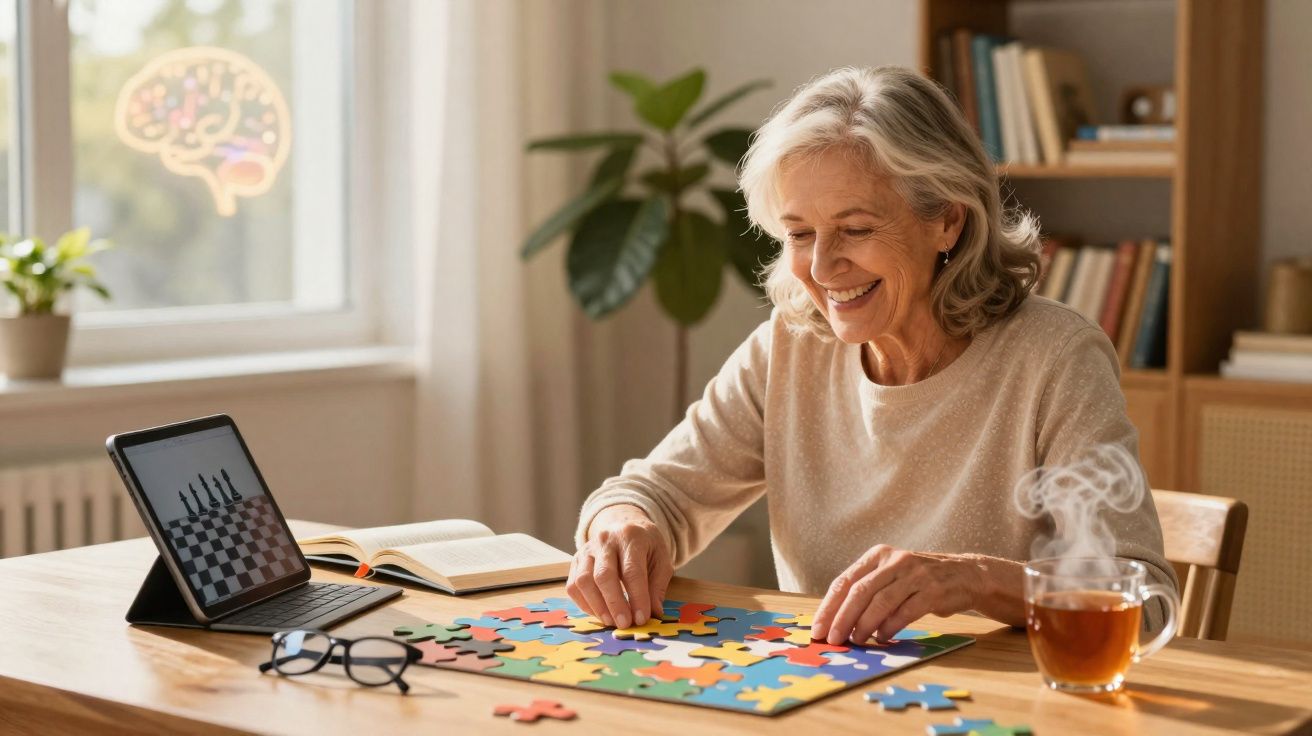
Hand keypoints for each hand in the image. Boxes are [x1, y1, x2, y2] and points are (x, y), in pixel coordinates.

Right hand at [566, 504, 673, 629]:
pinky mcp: (576, 560)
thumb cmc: (645, 547)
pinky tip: (599, 613)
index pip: (632, 570)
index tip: (641, 619)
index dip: (637, 597)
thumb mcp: (661, 560)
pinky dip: (585, 604)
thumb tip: (654, 613)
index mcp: (631, 537)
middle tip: (624, 624)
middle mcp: (605, 540)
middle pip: (604, 575)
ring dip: (597, 606)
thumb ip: (657, 587)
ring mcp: (587, 550)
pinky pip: (573, 586)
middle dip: (614, 604)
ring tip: (611, 622)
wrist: (625, 526)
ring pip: (583, 581)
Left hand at [810, 546, 985, 645]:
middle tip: (832, 639)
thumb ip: (867, 591)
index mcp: (878, 555)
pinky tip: (881, 638)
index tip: (818, 628)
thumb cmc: (918, 580)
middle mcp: (894, 560)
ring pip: (881, 601)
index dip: (829, 606)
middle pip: (860, 591)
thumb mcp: (891, 575)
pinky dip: (890, 627)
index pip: (845, 581)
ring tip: (855, 640)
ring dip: (864, 625)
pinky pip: (906, 611)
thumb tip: (835, 622)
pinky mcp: (933, 590)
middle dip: (842, 618)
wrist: (964, 575)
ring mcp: (915, 574)